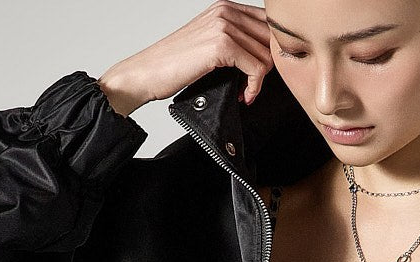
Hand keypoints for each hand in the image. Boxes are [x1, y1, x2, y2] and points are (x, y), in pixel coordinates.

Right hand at [98, 2, 274, 117]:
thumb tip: (266, 55)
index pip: (267, 24)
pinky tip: (243, 96)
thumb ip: (235, 41)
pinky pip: (257, 69)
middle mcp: (225, 11)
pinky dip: (254, 88)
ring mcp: (224, 26)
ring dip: (259, 81)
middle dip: (267, 68)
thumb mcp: (209, 44)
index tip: (259, 73)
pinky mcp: (222, 46)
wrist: (147, 72)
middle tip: (252, 86)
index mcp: (225, 8)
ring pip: (266, 56)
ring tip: (244, 92)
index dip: (271, 51)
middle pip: (271, 40)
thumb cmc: (175, 64)